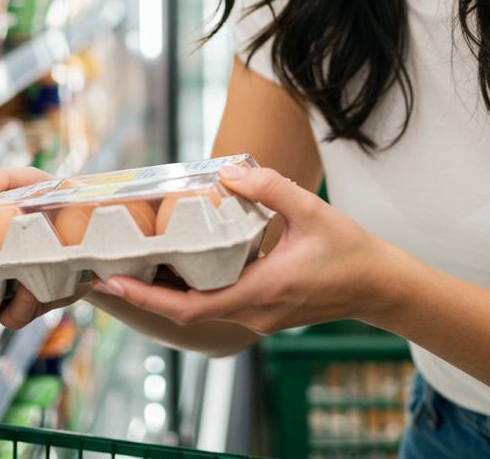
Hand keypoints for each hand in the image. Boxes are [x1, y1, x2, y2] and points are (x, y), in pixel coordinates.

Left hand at [90, 165, 390, 335]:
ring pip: (202, 311)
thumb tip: (228, 172)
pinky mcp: (265, 313)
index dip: (147, 296)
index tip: (113, 280)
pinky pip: (220, 306)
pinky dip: (195, 290)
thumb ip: (270, 188)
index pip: (190, 306)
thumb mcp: (311, 211)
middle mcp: (254, 313)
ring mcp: (259, 317)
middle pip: (186, 312)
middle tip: (111, 267)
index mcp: (262, 290)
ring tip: (140, 263)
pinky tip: (186, 266)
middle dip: (146, 293)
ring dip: (170, 292)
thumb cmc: (349, 251)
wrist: (378, 287)